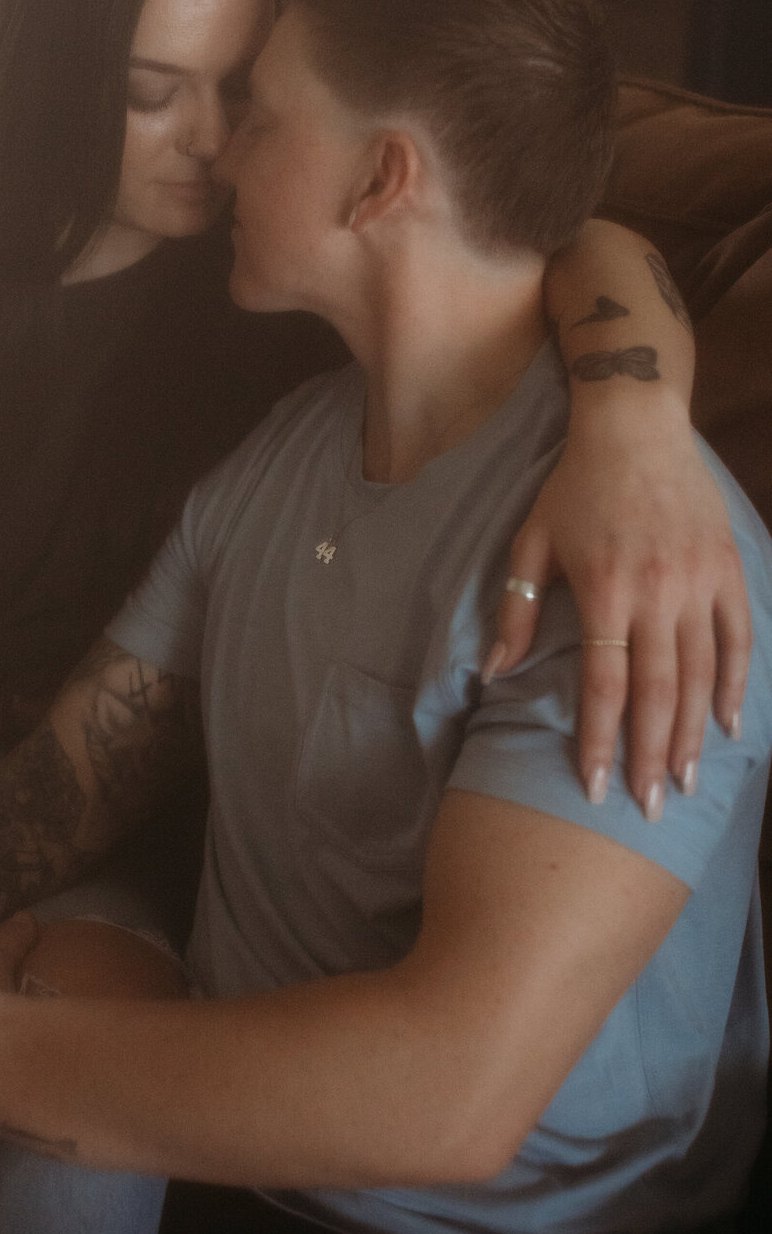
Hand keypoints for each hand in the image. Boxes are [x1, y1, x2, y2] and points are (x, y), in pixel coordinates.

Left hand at [488, 399, 750, 812]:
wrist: (634, 426)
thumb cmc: (573, 487)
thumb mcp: (530, 542)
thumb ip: (517, 611)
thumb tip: (494, 672)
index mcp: (604, 589)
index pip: (604, 684)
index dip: (599, 740)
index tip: (593, 787)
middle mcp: (657, 590)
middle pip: (658, 690)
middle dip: (651, 754)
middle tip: (650, 807)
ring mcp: (699, 579)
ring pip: (703, 672)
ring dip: (694, 732)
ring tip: (684, 780)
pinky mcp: (729, 566)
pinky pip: (739, 636)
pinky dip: (737, 683)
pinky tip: (729, 725)